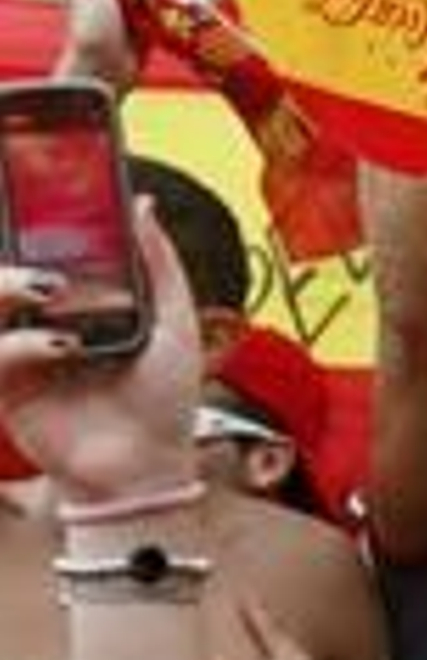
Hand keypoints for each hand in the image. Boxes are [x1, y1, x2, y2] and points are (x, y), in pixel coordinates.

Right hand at [0, 203, 200, 503]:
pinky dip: (17, 346)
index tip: (34, 192)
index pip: (43, 256)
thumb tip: (143, 203)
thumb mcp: (176, 323)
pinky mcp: (7, 392)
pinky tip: (58, 345)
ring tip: (46, 289)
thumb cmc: (166, 401)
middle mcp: (44, 327)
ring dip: (7, 287)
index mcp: (80, 307)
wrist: (148, 467)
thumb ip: (159, 264)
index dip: (33, 226)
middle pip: (5, 278)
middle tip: (42, 254)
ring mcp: (22, 358)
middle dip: (13, 259)